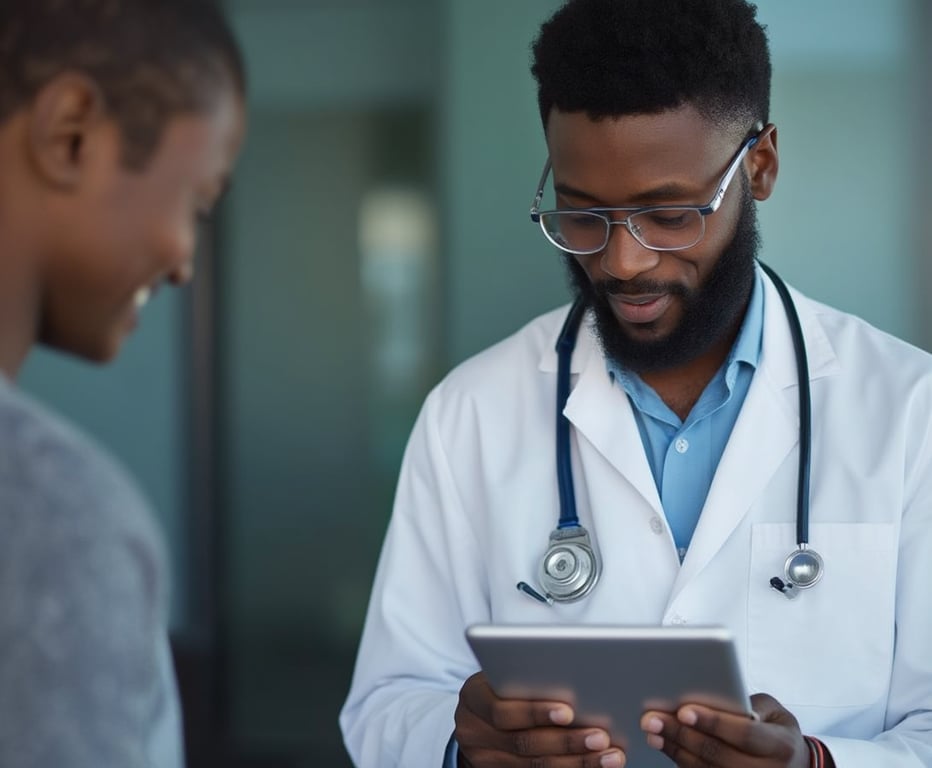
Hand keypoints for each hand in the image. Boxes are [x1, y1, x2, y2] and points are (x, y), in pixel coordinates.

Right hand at [454, 672, 624, 766]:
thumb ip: (527, 679)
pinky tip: (594, 767)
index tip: (569, 711)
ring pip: (534, 767)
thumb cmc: (501, 687)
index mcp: (473, 698)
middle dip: (566, 741)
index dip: (536, 712)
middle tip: (601, 737)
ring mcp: (484, 761)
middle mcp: (473, 733)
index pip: (502, 710)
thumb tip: (578, 684)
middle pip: (523, 743)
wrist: (476, 722)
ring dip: (577, 763)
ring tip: (610, 756)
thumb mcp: (503, 675)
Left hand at [639, 693, 812, 767]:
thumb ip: (748, 704)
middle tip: (653, 719)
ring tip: (653, 732)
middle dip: (682, 734)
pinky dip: (682, 762)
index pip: (743, 733)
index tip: (684, 710)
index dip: (713, 722)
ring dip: (675, 750)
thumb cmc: (777, 730)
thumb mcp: (773, 711)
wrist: (793, 766)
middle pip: (718, 753)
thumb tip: (715, 698)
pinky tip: (667, 747)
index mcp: (780, 746)